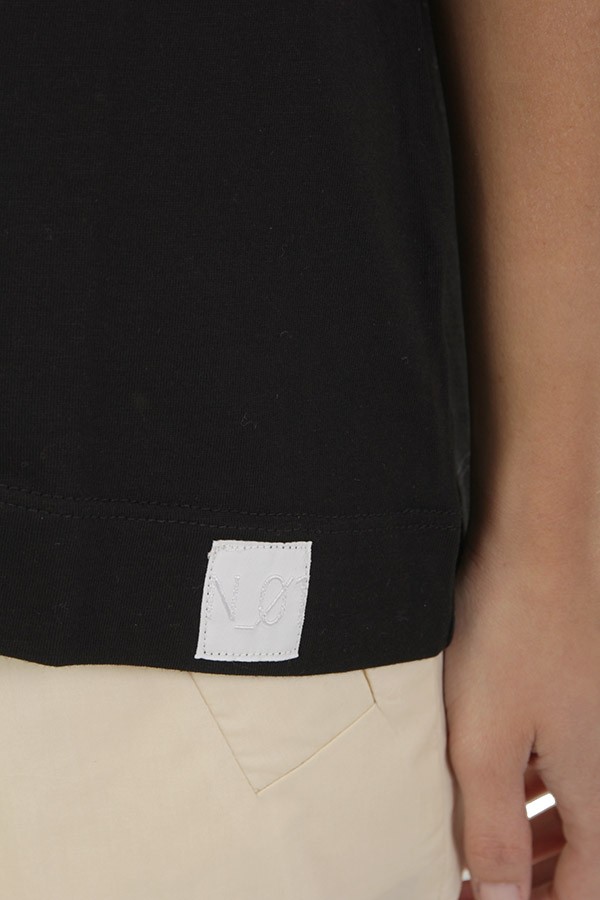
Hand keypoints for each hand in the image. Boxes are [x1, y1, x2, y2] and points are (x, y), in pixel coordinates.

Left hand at [443, 536, 599, 898]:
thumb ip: (493, 827)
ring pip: (572, 804)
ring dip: (534, 838)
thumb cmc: (510, 635)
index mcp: (594, 785)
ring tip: (488, 849)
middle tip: (488, 888)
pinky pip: (558, 760)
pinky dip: (530, 788)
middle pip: (585, 849)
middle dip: (539, 880)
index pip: (585, 886)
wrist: (537, 543)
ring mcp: (589, 722)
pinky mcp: (571, 692)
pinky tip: (497, 782)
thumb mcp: (485, 742)